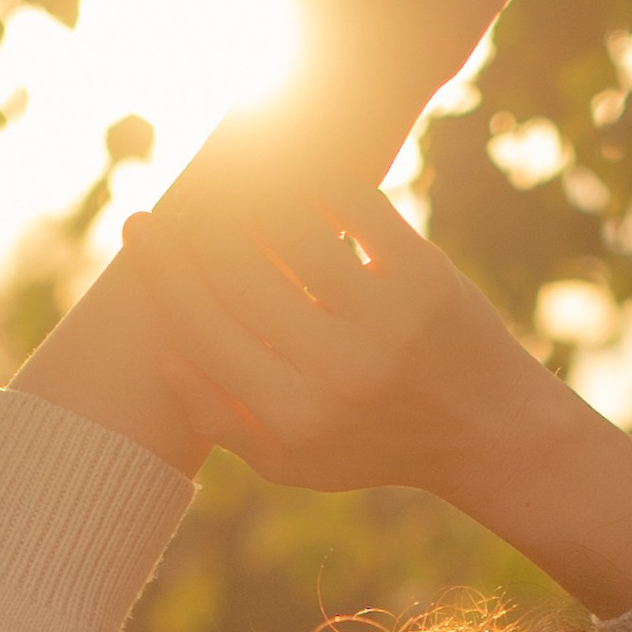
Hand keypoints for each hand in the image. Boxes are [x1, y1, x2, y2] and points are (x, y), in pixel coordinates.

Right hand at [125, 182, 548, 505]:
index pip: (202, 330)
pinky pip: (357, 207)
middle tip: (189, 197)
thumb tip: (164, 354)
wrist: (490, 432)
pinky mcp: (426, 277)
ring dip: (251, 191)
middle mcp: (337, 371)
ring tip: (234, 174)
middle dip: (200, 225)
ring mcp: (385, 321)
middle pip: (238, 275)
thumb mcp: (294, 462)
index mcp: (292, 416)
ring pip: (292, 232)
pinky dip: (320, 178)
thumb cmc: (376, 443)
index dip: (162, 270)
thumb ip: (223, 423)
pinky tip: (297, 168)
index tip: (141, 226)